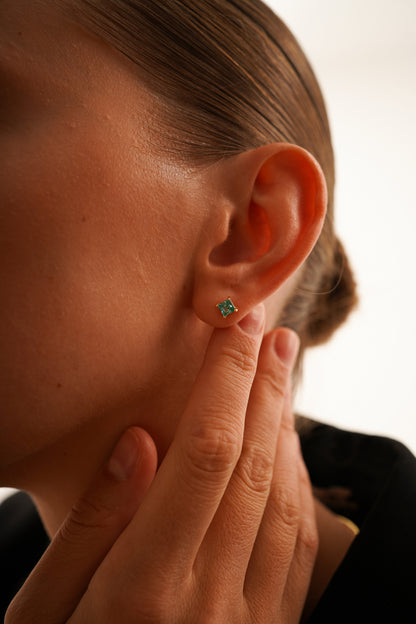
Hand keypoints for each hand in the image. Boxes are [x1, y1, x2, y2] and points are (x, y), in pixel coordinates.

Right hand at [6, 305, 317, 622]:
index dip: (224, 381)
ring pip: (283, 500)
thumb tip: (140, 442)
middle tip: (273, 334)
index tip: (235, 329)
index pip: (203, 453)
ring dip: (286, 428)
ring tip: (282, 377)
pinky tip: (285, 449)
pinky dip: (295, 484)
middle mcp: (210, 603)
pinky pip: (294, 546)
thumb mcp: (39, 614)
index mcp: (145, 589)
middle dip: (265, 388)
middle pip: (252, 465)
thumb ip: (91, 526)